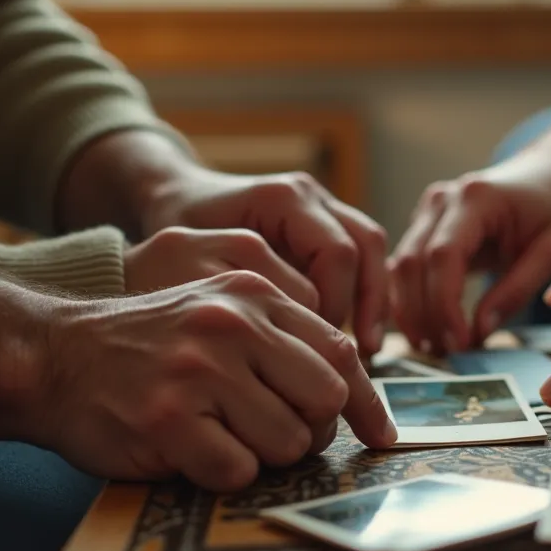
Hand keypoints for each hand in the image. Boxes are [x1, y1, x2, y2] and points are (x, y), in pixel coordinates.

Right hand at [34, 271, 398, 491]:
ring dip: (263, 455)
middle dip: (309, 431)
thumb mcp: (218, 311)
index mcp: (253, 293)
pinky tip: (190, 452)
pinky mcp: (170, 420)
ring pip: (289, 442)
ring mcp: (200, 371)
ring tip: (219, 436)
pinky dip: (222, 473)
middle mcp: (232, 324)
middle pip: (325, 399)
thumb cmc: (147, 345)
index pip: (341, 351)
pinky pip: (239, 470)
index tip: (380, 435)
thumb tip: (353, 393)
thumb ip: (283, 338)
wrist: (50, 355)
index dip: (365, 402)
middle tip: (272, 436)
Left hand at [141, 168, 388, 355]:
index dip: (337, 303)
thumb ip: (239, 291)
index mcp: (283, 199)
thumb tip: (282, 337)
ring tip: (368, 350)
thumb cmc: (177, 228)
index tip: (316, 344)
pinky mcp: (325, 224)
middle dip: (366, 304)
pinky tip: (358, 335)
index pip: (336, 252)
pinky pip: (362, 255)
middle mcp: (310, 196)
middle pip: (365, 245)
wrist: (175, 195)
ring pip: (372, 247)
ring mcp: (322, 206)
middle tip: (356, 356)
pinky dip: (365, 294)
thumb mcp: (193, 257)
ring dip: (375, 300)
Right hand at [389, 143, 550, 354]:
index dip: (444, 305)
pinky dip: (411, 300)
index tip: (459, 342)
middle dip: (424, 315)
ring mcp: (427, 210)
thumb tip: (479, 332)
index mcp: (475, 198)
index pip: (443, 257)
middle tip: (444, 354)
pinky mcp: (424, 224)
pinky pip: (405, 267)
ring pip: (400, 268)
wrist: (549, 171)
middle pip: (411, 264)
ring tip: (433, 348)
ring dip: (411, 312)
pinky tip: (426, 329)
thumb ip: (516, 290)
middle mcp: (441, 199)